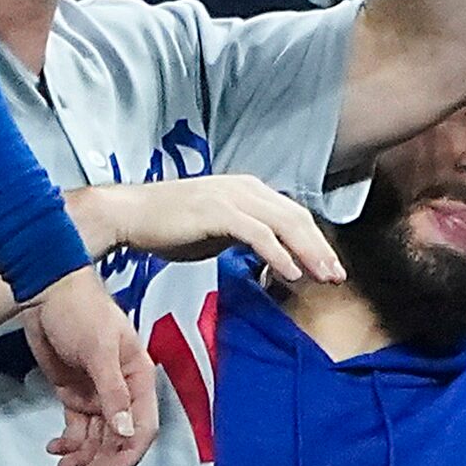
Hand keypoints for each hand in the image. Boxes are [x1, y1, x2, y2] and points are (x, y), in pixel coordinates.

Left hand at [23, 266, 158, 465]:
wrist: (46, 292)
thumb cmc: (81, 311)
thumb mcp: (100, 350)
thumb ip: (113, 393)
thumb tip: (126, 432)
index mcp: (139, 378)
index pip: (143, 427)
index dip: (128, 454)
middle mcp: (122, 391)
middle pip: (119, 439)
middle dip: (103, 462)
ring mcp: (97, 394)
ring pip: (97, 438)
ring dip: (84, 457)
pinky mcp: (74, 393)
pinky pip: (77, 428)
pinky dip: (68, 443)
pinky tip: (56, 449)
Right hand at [76, 175, 345, 284]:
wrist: (129, 215)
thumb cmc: (168, 224)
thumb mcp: (215, 230)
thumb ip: (244, 238)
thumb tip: (269, 258)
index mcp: (248, 190)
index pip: (292, 216)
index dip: (314, 242)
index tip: (329, 268)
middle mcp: (245, 188)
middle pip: (296, 218)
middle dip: (319, 249)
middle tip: (336, 276)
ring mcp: (232, 197)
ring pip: (284, 224)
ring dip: (308, 252)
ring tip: (323, 277)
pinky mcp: (217, 211)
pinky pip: (257, 234)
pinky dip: (278, 254)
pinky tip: (290, 274)